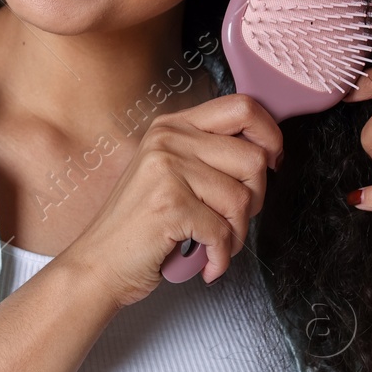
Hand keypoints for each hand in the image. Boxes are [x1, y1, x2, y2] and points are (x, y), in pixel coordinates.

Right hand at [58, 93, 282, 306]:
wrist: (99, 263)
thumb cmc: (140, 225)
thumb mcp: (171, 173)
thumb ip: (210, 155)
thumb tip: (266, 153)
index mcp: (174, 126)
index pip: (243, 108)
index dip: (271, 136)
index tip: (272, 162)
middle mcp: (169, 140)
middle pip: (253, 158)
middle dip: (255, 198)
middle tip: (232, 218)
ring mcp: (167, 170)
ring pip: (243, 199)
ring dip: (237, 234)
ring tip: (214, 244)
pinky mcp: (169, 205)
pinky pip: (224, 232)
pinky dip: (221, 257)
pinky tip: (207, 262)